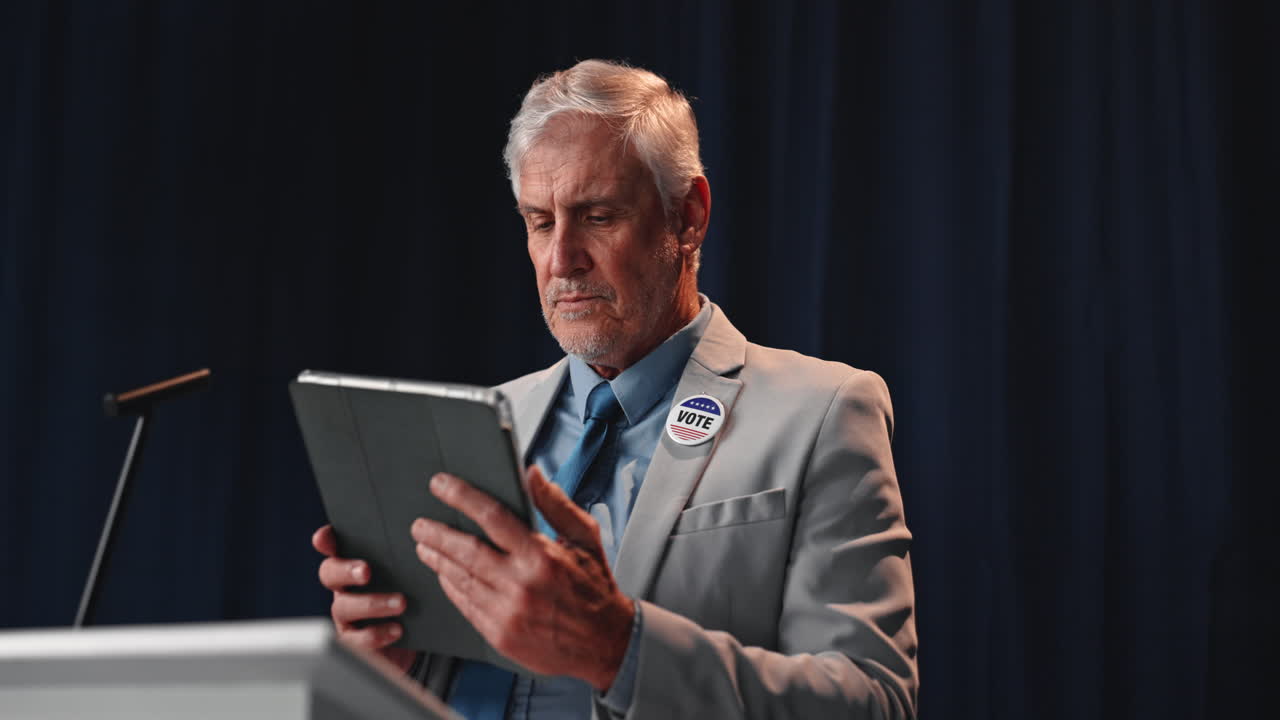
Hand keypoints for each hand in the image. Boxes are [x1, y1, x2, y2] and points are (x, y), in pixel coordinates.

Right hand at [312, 524, 416, 672]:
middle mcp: (344, 586)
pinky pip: (356, 639)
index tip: (324, 538)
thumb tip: (422, 532)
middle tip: (366, 572)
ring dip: (372, 603)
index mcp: (355, 562)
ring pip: (344, 606)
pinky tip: (397, 629)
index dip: (325, 540)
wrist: (417, 635)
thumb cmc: (410, 593)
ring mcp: (346, 614)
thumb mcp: (410, 571)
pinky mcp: (354, 641)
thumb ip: (406, 553)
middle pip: (330, 573)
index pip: (332, 545)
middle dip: (345, 570)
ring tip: (401, 603)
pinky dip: (376, 634)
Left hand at [410, 467, 634, 690]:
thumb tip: (531, 473)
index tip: (441, 486)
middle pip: (465, 551)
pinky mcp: (500, 635)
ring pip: (460, 579)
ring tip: (425, 547)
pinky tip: (444, 575)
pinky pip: (465, 605)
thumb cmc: (595, 589)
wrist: (606, 644)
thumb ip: (555, 504)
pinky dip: (450, 587)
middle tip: (420, 524)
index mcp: (542, 556)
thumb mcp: (585, 538)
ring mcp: (507, 613)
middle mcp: (520, 585)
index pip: (491, 517)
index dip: (461, 497)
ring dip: (438, 560)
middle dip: (436, 533)